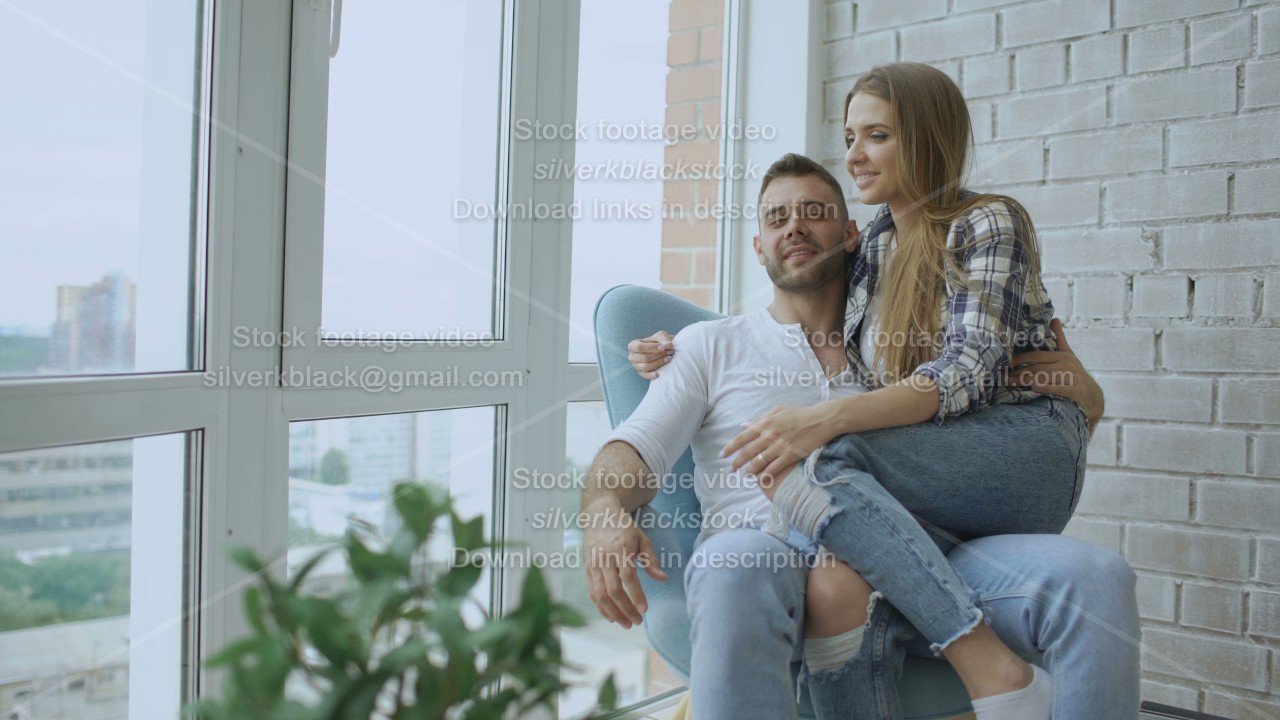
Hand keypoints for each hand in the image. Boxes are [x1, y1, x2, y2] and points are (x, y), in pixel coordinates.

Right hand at [583, 504, 667, 627]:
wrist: (598, 515)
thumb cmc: (624, 527)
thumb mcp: (641, 538)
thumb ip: (651, 559)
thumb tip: (663, 579)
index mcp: (620, 548)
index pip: (628, 576)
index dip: (636, 594)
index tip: (645, 610)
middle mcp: (604, 557)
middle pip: (613, 590)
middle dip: (625, 609)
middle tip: (638, 622)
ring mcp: (593, 564)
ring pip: (600, 595)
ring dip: (613, 613)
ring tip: (627, 624)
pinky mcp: (586, 569)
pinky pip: (592, 593)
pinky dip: (601, 608)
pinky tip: (612, 617)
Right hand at [628, 331, 674, 379]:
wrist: (663, 350)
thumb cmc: (659, 342)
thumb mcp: (662, 336)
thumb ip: (664, 339)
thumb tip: (668, 345)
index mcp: (633, 345)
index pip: (639, 347)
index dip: (652, 348)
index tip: (663, 347)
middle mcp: (632, 356)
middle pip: (644, 358)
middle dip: (658, 355)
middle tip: (670, 353)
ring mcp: (636, 365)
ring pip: (646, 367)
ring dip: (658, 363)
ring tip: (668, 359)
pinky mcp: (641, 373)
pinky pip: (645, 375)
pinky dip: (651, 375)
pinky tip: (659, 373)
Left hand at [723, 405, 833, 497]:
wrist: (821, 420)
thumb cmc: (799, 414)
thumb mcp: (777, 410)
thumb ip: (759, 419)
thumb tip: (743, 426)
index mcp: (765, 423)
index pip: (742, 438)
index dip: (730, 448)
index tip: (723, 455)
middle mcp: (769, 436)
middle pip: (747, 452)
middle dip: (736, 463)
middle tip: (731, 470)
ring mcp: (779, 447)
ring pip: (758, 462)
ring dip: (749, 471)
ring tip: (744, 475)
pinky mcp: (790, 456)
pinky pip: (773, 468)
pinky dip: (764, 474)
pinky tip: (759, 479)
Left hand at [1010, 319, 1104, 431]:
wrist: (1093, 398)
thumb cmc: (1075, 375)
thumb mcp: (1069, 356)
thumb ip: (1060, 339)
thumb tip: (1055, 318)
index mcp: (1063, 356)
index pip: (1036, 356)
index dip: (1020, 359)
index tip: (1005, 362)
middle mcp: (1068, 365)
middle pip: (1038, 368)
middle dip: (1019, 372)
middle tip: (1004, 376)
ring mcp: (1073, 378)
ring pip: (1045, 377)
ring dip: (1026, 380)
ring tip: (1011, 383)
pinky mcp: (1077, 391)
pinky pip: (1058, 388)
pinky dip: (1046, 387)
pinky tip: (1034, 387)